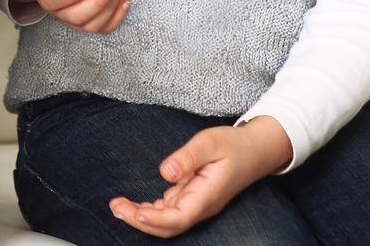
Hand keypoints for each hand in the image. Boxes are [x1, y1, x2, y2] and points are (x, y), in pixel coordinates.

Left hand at [109, 118, 293, 237]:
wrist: (254, 151)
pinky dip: (151, 211)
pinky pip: (169, 212)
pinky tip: (135, 205)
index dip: (156, 219)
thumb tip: (165, 172)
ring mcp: (197, 204)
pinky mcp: (192, 199)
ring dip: (142, 217)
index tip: (135, 211)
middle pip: (169, 226)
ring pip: (167, 221)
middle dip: (140, 221)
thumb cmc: (232, 145)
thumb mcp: (210, 142)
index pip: (179, 217)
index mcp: (207, 195)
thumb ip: (187, 157)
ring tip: (118, 205)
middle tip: (115, 207)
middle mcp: (201, 206)